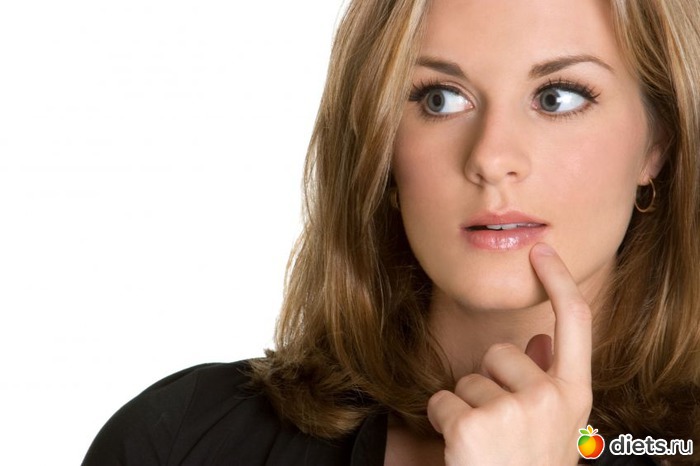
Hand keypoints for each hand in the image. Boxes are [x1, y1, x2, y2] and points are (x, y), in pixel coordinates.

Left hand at [427, 243, 592, 464]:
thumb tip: (542, 337)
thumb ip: (549, 379)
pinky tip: (462, 449)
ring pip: (467, 378)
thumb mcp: (551, 428)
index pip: (576, 323)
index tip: (542, 250)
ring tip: (485, 445)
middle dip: (490, 383)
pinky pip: (442, 399)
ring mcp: (513, 410)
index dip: (559, 281)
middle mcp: (550, 399)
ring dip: (467, 407)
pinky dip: (444, 422)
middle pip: (499, 352)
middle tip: (500, 430)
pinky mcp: (473, 423)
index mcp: (574, 397)